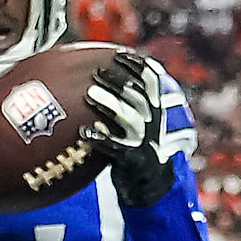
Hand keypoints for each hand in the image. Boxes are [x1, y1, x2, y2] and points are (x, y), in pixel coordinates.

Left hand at [85, 50, 173, 205]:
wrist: (150, 186)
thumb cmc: (137, 147)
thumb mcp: (140, 123)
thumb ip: (129, 103)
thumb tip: (100, 74)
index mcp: (157, 110)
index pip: (152, 82)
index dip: (138, 67)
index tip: (120, 55)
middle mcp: (154, 123)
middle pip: (138, 96)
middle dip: (119, 81)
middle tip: (97, 72)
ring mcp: (145, 141)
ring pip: (129, 117)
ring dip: (110, 103)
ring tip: (90, 93)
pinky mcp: (134, 159)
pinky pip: (116, 147)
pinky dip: (100, 138)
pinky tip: (84, 132)